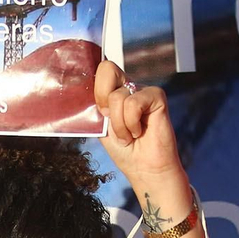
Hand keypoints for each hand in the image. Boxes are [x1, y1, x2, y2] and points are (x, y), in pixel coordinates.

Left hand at [93, 60, 186, 187]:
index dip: (96, 89)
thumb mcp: (101, 127)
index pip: (100, 70)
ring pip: (118, 96)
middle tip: (109, 120)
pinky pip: (133, 103)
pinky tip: (139, 132)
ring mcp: (142, 90)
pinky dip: (131, 123)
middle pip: (107, 69)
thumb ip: (95, 107)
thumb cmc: (124, 150)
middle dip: (103, 99)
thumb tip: (82, 92)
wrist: (144, 169)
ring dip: (119, 125)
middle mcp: (128, 86)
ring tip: (128, 136)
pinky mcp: (156, 96)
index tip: (101, 113)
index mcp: (113, 91)